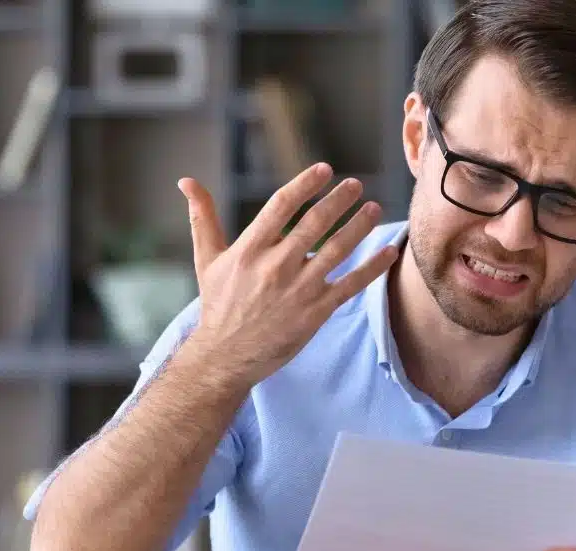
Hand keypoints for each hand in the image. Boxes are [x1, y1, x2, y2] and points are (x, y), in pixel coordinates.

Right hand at [177, 164, 397, 388]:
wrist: (226, 357)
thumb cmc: (218, 305)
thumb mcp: (208, 259)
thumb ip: (203, 217)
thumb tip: (186, 181)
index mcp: (249, 250)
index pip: (281, 207)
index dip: (304, 185)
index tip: (324, 169)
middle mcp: (275, 267)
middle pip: (314, 224)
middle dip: (338, 201)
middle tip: (354, 185)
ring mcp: (298, 290)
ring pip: (337, 250)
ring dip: (359, 226)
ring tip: (373, 208)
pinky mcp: (315, 312)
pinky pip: (350, 284)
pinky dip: (372, 267)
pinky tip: (389, 251)